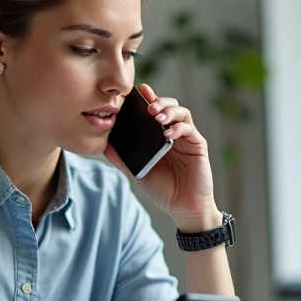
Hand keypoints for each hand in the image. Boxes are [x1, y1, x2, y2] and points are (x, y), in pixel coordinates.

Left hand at [103, 84, 221, 231]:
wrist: (184, 208)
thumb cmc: (163, 190)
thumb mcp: (138, 173)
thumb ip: (122, 159)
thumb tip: (103, 146)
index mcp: (160, 136)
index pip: (155, 112)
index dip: (149, 99)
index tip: (139, 91)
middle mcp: (174, 133)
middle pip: (170, 106)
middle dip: (159, 101)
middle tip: (148, 106)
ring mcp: (187, 138)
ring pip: (182, 113)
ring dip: (169, 111)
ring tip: (156, 115)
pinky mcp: (198, 145)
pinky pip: (189, 129)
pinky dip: (178, 127)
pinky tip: (167, 133)